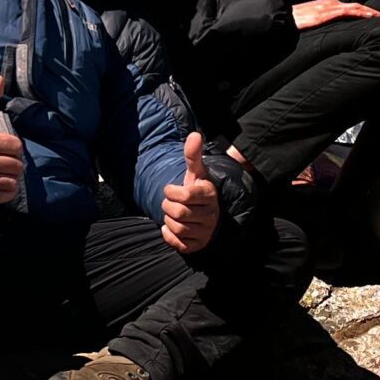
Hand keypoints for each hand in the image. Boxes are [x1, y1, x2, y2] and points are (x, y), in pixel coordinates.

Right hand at [0, 75, 22, 202]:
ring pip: (10, 182)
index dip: (15, 145)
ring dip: (11, 176)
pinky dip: (6, 192)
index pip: (15, 146)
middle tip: (7, 157)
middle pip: (15, 165)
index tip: (8, 144)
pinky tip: (2, 183)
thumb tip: (0, 78)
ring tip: (5, 170)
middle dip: (14, 160)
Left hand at [162, 132, 218, 254]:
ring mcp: (206, 231)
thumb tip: (195, 134)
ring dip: (168, 221)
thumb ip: (192, 155)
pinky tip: (171, 227)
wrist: (204, 212)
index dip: (171, 192)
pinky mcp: (198, 245)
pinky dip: (169, 235)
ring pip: (178, 228)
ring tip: (173, 215)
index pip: (184, 195)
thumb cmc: (196, 190)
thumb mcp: (195, 172)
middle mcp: (211, 215)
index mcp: (209, 195)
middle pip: (178, 213)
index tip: (171, 189)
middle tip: (169, 203)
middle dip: (167, 207)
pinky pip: (178, 244)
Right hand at [293, 0, 379, 30]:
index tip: (376, 18)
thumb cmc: (294, 23)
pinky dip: (362, 13)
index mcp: (328, 5)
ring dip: (372, 12)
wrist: (283, 18)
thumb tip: (329, 35)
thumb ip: (322, 25)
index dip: (364, 12)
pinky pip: (350, 11)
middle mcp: (331, 3)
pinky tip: (372, 16)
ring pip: (357, 7)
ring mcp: (330, 6)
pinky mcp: (328, 12)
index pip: (351, 8)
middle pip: (357, 6)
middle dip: (372, 11)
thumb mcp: (311, 23)